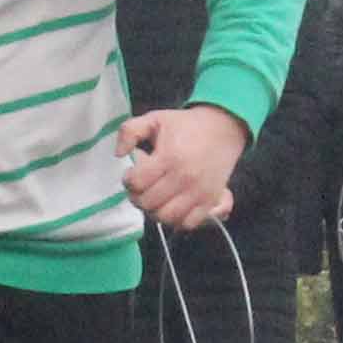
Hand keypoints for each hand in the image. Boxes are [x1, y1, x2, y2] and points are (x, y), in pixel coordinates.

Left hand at [119, 104, 244, 230]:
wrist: (223, 129)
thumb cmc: (185, 125)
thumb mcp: (154, 119)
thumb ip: (129, 131)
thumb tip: (119, 154)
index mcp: (169, 157)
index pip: (136, 183)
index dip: (128, 180)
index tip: (132, 173)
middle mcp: (184, 178)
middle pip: (147, 203)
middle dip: (138, 196)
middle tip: (142, 186)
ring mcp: (198, 193)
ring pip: (165, 217)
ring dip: (154, 210)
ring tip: (155, 197)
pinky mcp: (209, 202)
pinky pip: (186, 223)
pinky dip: (175, 219)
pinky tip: (171, 205)